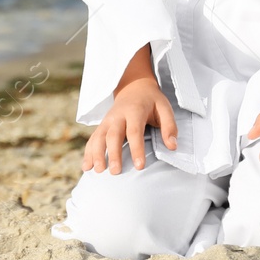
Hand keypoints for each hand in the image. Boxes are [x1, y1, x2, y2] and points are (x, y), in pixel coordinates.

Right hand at [82, 44, 176, 173]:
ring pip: (99, 136)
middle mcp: (118, 116)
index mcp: (135, 111)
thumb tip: (172, 146)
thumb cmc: (151, 101)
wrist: (133, 87)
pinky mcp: (102, 126)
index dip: (137, 149)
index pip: (134, 131)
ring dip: (97, 153)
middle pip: (113, 135)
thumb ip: (169, 126)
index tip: (139, 166)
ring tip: (98, 170)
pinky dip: (88, 152)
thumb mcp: (164, 107)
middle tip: (115, 172)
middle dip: (113, 153)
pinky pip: (93, 138)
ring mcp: (107, 120)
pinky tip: (86, 167)